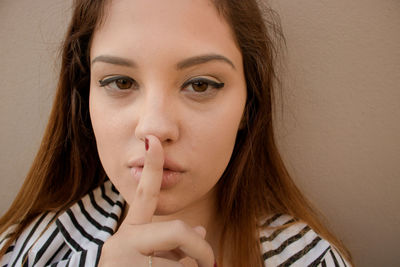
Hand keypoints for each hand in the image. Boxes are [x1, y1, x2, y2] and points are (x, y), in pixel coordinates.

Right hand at [99, 135, 214, 266]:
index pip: (144, 194)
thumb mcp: (145, 255)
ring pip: (183, 266)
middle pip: (178, 231)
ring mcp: (129, 263)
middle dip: (200, 249)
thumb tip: (201, 235)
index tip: (154, 140)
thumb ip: (171, 242)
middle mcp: (127, 242)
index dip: (150, 167)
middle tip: (210, 259)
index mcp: (131, 231)